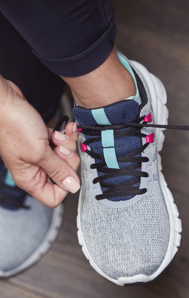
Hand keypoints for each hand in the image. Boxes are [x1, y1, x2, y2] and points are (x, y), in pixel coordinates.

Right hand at [0, 76, 80, 207]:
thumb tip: (73, 187)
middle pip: (65, 174)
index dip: (66, 184)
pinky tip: (65, 128)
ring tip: (56, 136)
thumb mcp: (40, 152)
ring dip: (67, 144)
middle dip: (68, 159)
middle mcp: (35, 169)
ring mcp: (39, 154)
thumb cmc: (12, 124)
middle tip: (60, 148)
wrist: (4, 100)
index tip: (67, 169)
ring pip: (66, 157)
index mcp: (30, 179)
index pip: (54, 196)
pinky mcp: (43, 141)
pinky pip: (63, 143)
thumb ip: (58, 170)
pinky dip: (66, 135)